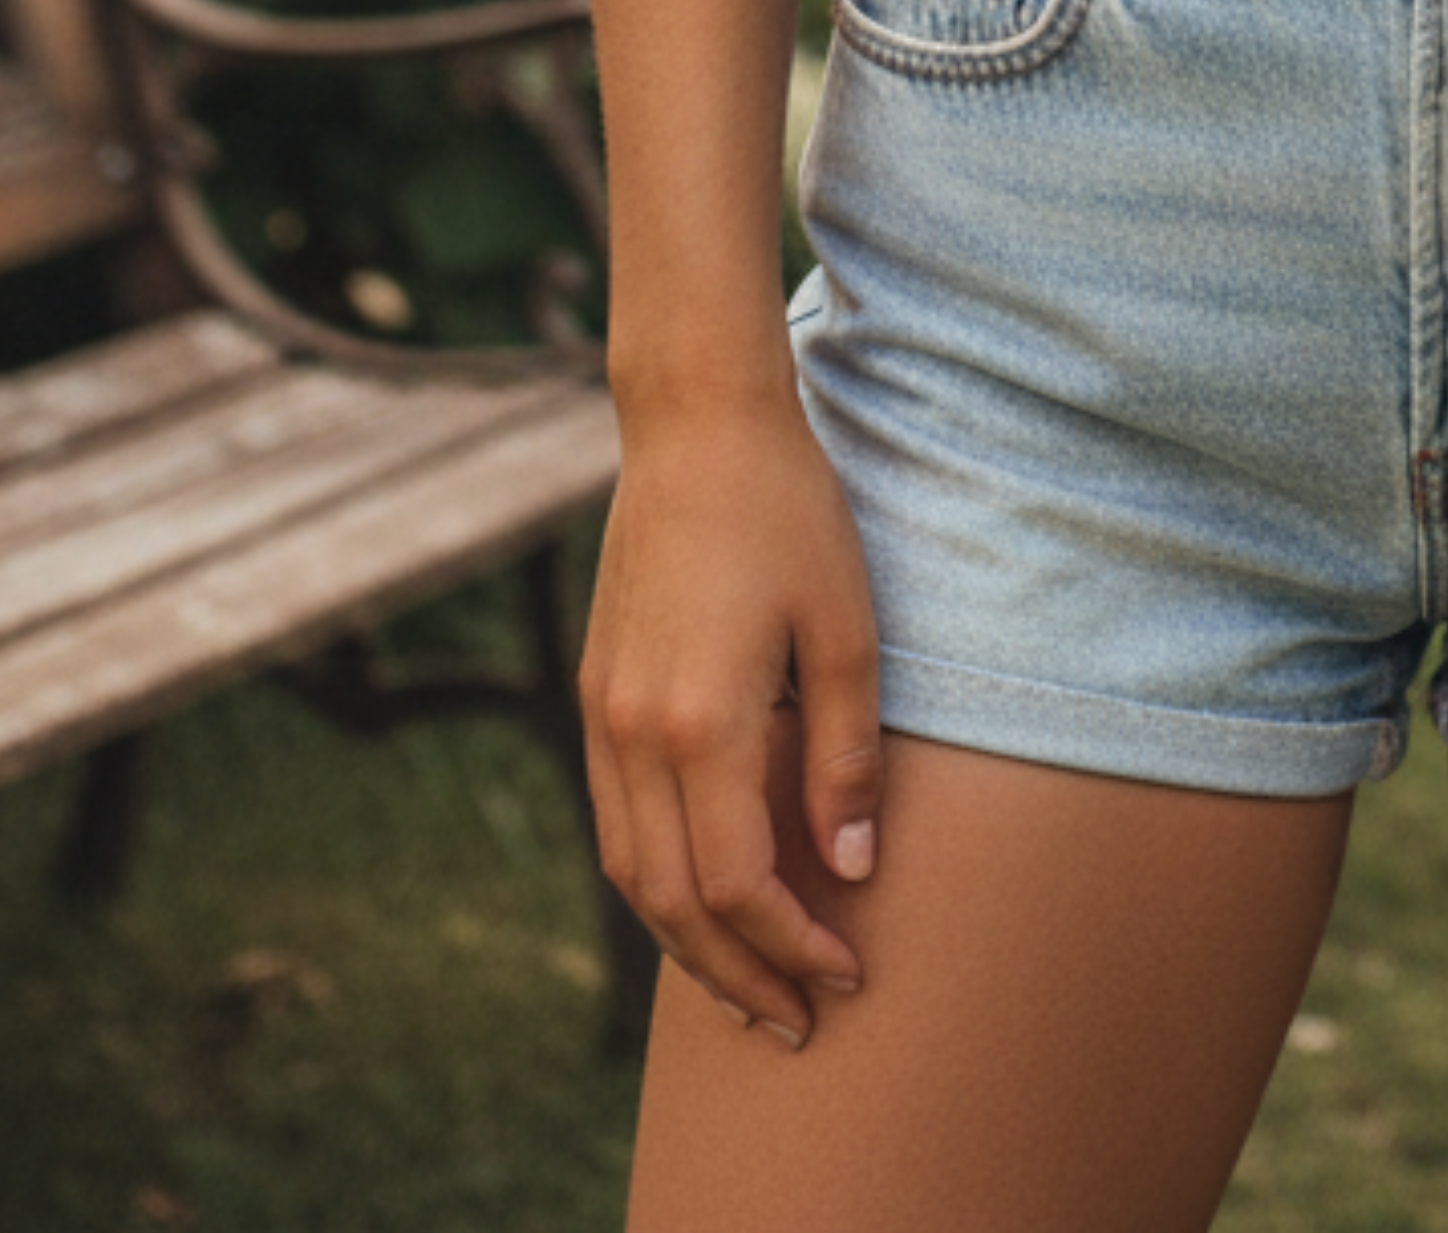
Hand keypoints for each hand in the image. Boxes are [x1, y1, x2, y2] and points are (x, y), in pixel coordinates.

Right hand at [579, 388, 883, 1044]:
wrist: (697, 426)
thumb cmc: (790, 514)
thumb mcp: (845, 629)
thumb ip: (844, 757)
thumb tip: (852, 871)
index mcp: (700, 723)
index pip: (737, 885)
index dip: (790, 945)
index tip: (847, 973)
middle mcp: (634, 733)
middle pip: (673, 904)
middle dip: (737, 975)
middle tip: (799, 1022)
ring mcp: (603, 715)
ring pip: (631, 874)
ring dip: (688, 944)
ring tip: (751, 987)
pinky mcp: (596, 694)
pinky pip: (615, 823)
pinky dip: (655, 882)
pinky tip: (701, 901)